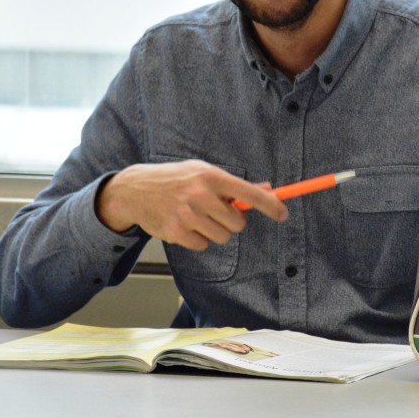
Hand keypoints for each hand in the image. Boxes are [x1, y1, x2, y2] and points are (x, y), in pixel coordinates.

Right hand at [95, 159, 287, 250]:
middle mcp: (201, 195)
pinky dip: (199, 238)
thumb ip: (234, 185)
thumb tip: (268, 191)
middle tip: (218, 212)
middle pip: (238, 223)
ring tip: (198, 216)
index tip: (283, 213)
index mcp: (211, 177)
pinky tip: (186, 224)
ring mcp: (187, 215)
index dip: (270, 205)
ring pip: (222, 236)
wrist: (135, 190)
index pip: (249, 193)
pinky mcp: (176, 232)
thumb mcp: (203, 172)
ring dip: (216, 230)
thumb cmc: (176, 179)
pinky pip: (203, 245)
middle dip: (233, 221)